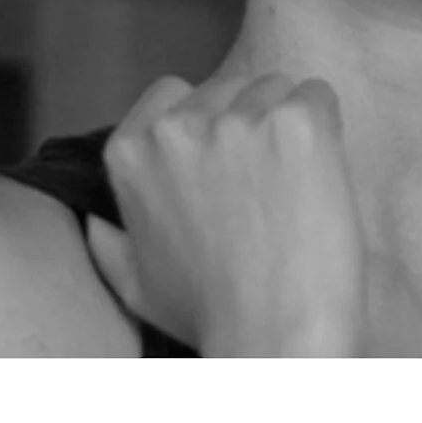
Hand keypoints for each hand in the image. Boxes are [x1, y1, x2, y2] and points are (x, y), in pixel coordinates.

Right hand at [85, 72, 367, 356]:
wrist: (274, 336)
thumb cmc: (211, 316)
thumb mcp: (137, 284)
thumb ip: (110, 243)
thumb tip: (93, 222)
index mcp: (131, 152)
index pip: (172, 90)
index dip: (205, 118)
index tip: (224, 159)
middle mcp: (177, 127)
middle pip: (232, 85)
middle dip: (252, 121)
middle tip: (266, 186)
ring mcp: (237, 121)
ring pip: (278, 88)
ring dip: (290, 125)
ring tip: (293, 189)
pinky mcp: (295, 123)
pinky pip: (319, 95)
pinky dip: (328, 129)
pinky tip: (319, 178)